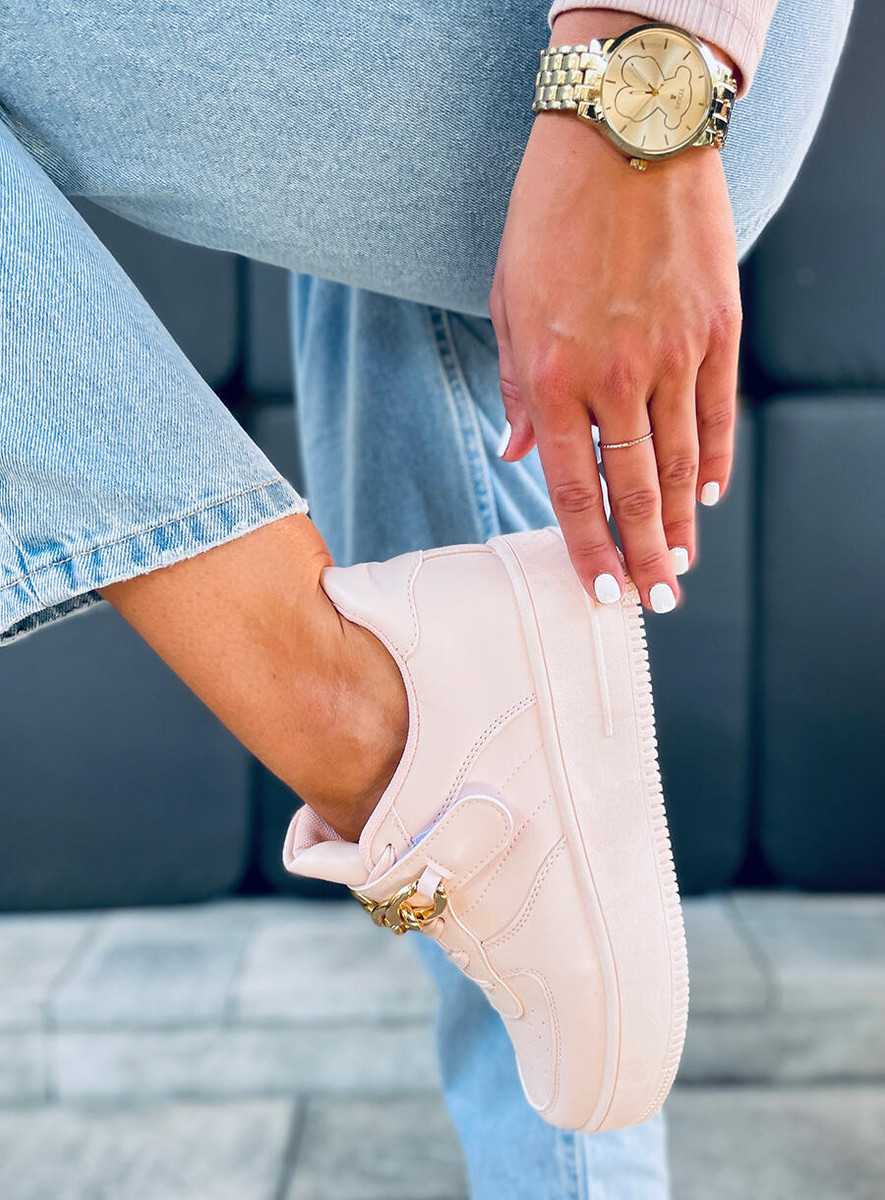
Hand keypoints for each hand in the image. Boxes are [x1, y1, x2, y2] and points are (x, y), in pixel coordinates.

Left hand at [489, 15, 740, 612]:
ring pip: (681, 463)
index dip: (586, 548)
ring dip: (681, 523)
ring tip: (681, 565)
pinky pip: (718, 413)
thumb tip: (515, 453)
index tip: (599, 592)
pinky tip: (709, 497)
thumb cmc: (549, 217)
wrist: (624, 135)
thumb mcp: (508, 302)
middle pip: (634, 490)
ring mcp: (675, 355)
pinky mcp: (717, 329)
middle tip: (653, 603)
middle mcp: (616, 378)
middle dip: (643, 557)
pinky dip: (714, 460)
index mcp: (551, 377)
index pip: (570, 488)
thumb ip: (514, 389)